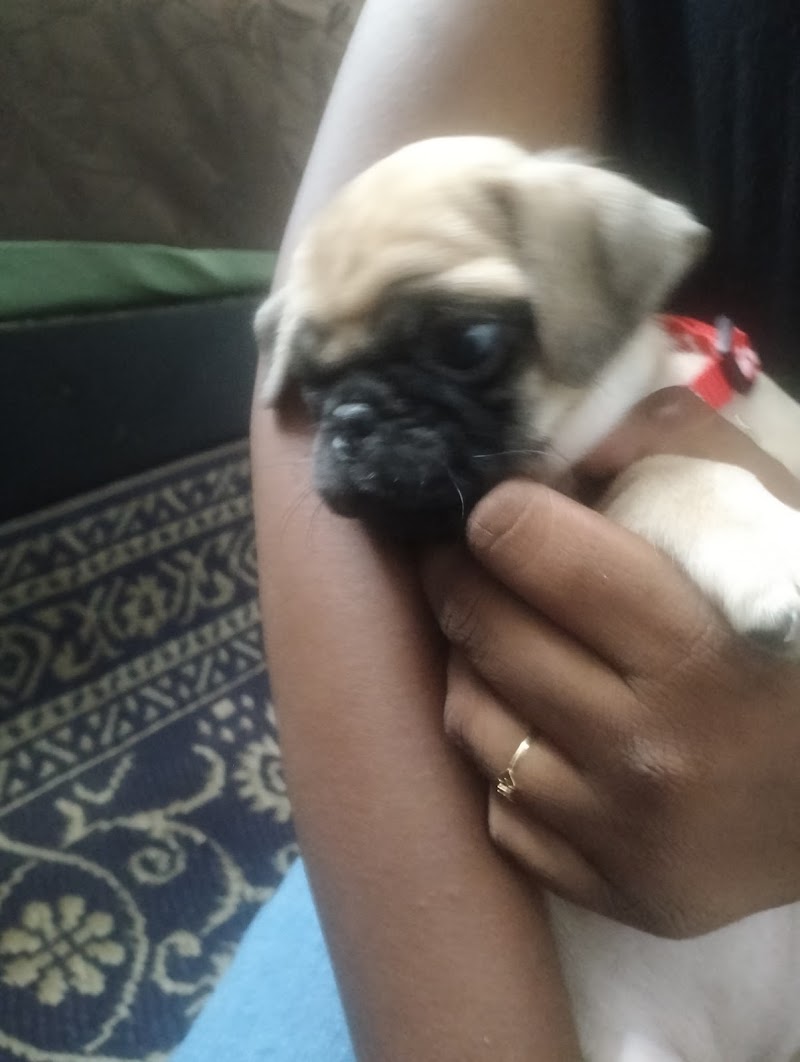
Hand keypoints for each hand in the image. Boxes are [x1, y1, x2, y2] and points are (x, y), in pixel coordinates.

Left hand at [422, 388, 799, 938]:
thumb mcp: (781, 525)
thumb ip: (684, 450)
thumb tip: (566, 439)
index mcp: (694, 651)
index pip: (532, 551)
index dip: (499, 514)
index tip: (496, 507)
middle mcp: (647, 754)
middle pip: (485, 631)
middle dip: (460, 575)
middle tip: (464, 556)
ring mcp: (620, 835)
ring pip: (471, 721)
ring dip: (470, 663)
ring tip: (496, 636)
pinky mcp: (612, 892)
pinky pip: (499, 809)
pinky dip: (503, 758)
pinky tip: (535, 726)